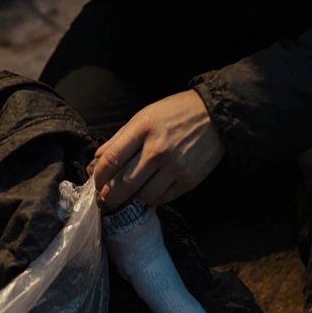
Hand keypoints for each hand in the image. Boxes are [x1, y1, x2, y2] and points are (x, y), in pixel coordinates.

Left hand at [89, 90, 226, 209]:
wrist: (215, 116)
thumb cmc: (175, 113)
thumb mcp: (144, 116)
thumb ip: (119, 139)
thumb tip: (96, 161)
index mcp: (143, 128)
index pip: (112, 159)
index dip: (99, 176)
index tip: (96, 182)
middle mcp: (158, 149)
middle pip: (125, 183)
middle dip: (110, 196)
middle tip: (106, 199)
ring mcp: (175, 167)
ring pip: (143, 195)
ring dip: (132, 198)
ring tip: (131, 193)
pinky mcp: (188, 180)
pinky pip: (163, 198)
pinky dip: (152, 199)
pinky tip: (149, 192)